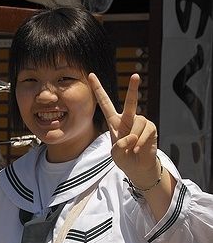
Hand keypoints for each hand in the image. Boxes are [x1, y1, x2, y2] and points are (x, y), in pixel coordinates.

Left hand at [89, 72, 160, 187]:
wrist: (137, 167)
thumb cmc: (124, 157)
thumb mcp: (115, 153)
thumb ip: (119, 145)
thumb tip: (132, 137)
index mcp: (114, 121)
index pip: (105, 103)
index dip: (98, 89)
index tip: (91, 75)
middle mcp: (128, 119)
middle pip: (130, 102)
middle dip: (133, 88)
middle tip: (135, 75)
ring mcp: (141, 122)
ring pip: (137, 124)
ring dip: (133, 138)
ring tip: (131, 148)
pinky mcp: (151, 128)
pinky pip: (145, 131)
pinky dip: (140, 142)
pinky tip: (137, 149)